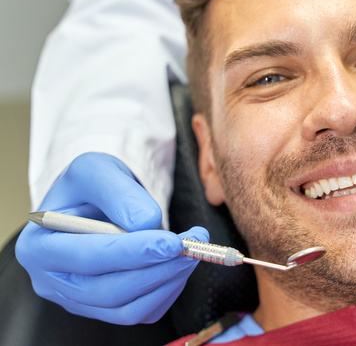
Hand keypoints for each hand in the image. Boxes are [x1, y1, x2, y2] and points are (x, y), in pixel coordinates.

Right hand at [16, 152, 205, 323]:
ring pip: (126, 309)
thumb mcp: (96, 169)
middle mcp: (51, 281)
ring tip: (192, 251)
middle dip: (156, 269)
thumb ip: (118, 191)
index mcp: (38, 246)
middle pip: (108, 291)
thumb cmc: (89, 186)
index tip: (171, 241)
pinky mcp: (104, 308)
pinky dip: (167, 291)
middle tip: (192, 246)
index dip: (132, 252)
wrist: (95, 200)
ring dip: (167, 281)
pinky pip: (140, 312)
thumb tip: (146, 222)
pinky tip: (180, 265)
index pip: (87, 259)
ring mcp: (78, 300)